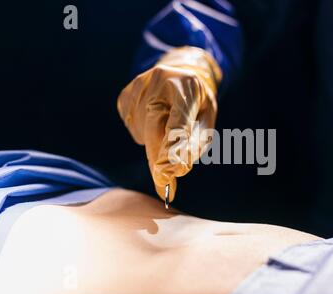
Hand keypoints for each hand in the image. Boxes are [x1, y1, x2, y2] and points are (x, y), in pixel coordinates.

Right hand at [117, 47, 221, 200]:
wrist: (179, 71)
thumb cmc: (197, 101)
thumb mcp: (207, 117)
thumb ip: (196, 141)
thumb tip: (178, 169)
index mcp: (186, 86)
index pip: (178, 121)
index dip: (173, 147)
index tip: (168, 171)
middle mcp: (159, 81)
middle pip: (154, 129)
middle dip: (158, 159)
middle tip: (164, 184)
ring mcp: (138, 87)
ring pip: (142, 132)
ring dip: (155, 141)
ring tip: (167, 124)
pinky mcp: (125, 96)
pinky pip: (132, 127)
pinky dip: (143, 132)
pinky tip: (154, 118)